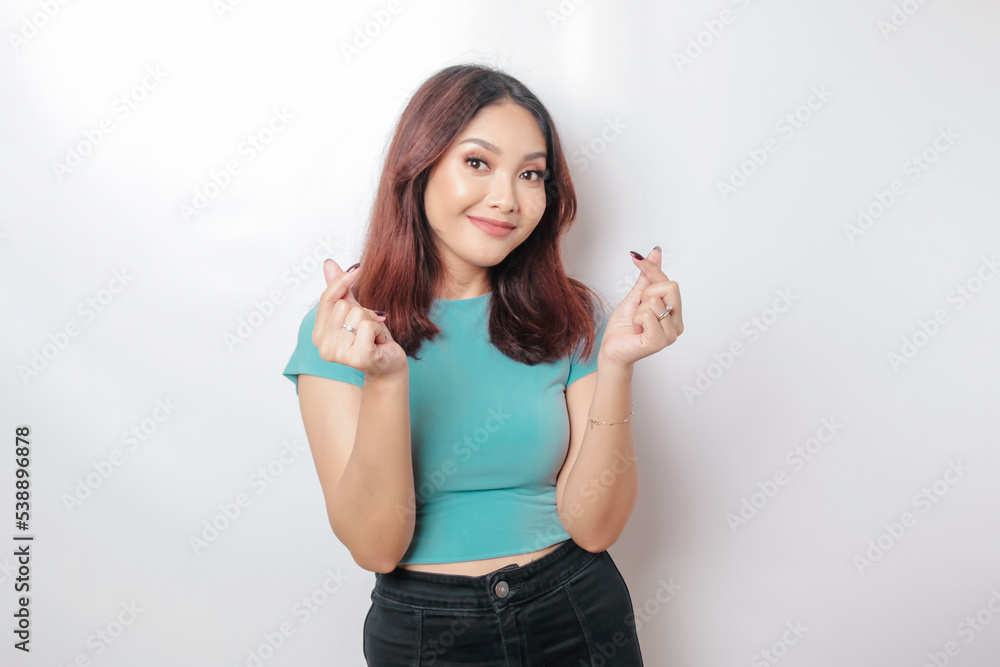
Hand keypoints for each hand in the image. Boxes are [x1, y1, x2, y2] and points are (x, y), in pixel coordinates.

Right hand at [312, 259, 407, 378]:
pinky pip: (367, 326)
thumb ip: (340, 289)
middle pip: (344, 305)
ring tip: (372, 336)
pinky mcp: (357, 358)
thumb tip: (328, 264)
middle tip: (367, 327)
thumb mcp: (354, 310)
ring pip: (357, 315)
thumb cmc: (370, 338)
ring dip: (371, 322)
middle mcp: (323, 346)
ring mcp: (338, 354)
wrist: (388, 363)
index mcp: (318, 333)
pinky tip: (377, 342)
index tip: (357, 269)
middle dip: (362, 312)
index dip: (342, 281)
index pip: (326, 298)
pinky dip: (378, 330)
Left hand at [599, 246, 683, 368]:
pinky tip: (636, 330)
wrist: (611, 349)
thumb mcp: (636, 296)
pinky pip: (648, 315)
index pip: (670, 281)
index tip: (637, 259)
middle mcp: (677, 323)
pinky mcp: (659, 342)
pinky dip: (636, 320)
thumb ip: (648, 276)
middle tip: (639, 310)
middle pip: (670, 287)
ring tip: (637, 324)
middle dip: (646, 295)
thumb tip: (656, 252)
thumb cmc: (623, 327)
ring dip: (638, 311)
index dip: (651, 269)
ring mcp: (670, 334)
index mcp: (675, 312)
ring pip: (655, 302)